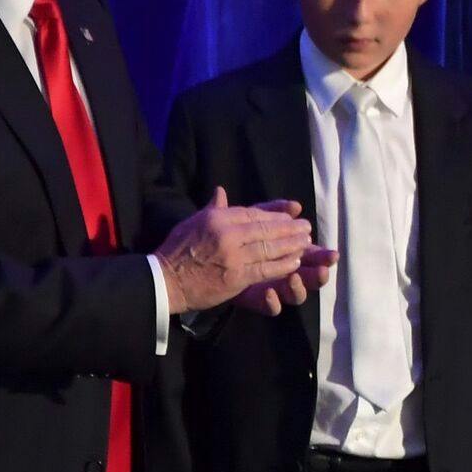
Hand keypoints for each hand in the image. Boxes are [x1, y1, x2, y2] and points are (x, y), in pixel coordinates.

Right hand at [154, 189, 316, 314]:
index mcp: (218, 217)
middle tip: (306, 227)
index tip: (291, 215)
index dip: (275, 214)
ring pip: (270, 247)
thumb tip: (221, 191)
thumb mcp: (192, 222)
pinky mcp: (237, 276)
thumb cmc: (177, 250)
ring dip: (292, 245)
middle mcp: (228, 233)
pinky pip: (266, 268)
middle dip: (290, 228)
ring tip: (306, 242)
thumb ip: (213, 208)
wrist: (165, 280)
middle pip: (266, 228)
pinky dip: (282, 264)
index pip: (253, 212)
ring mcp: (234, 255)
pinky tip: (294, 261)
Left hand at [229, 201, 338, 314]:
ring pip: (297, 295)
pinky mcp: (259, 301)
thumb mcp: (253, 218)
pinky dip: (273, 303)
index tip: (333, 254)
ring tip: (294, 278)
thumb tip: (296, 205)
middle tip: (323, 270)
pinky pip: (271, 308)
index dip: (324, 256)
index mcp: (292, 254)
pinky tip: (268, 294)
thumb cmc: (238, 237)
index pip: (313, 256)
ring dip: (299, 288)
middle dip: (319, 274)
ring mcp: (276, 288)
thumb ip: (273, 211)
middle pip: (311, 277)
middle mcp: (288, 272)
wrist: (215, 258)